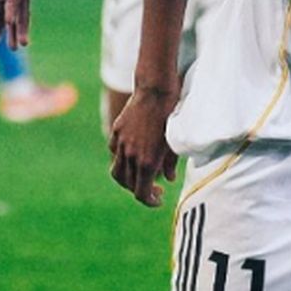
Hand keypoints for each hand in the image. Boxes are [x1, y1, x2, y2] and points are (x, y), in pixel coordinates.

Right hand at [109, 86, 180, 207]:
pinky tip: (135, 154)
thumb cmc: (172, 116)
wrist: (157, 89)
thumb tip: (169, 179)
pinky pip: (115, 151)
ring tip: (140, 175)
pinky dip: (122, 158)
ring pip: (117, 171)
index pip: (141, 194)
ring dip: (128, 178)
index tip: (159, 199)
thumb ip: (171, 164)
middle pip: (127, 185)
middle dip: (141, 190)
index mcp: (147, 162)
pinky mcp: (117, 130)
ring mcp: (121, 143)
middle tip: (155, 189)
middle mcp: (131, 155)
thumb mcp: (175, 143)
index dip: (149, 201)